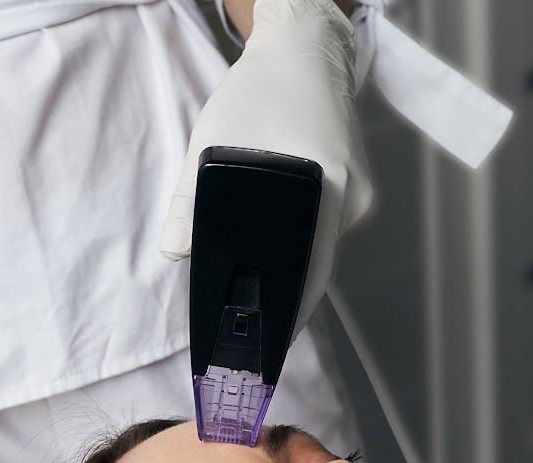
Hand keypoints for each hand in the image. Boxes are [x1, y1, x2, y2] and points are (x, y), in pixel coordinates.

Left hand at [160, 0, 373, 337]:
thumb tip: (176, 253)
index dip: (288, 315)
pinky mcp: (355, 187)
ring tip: (260, 286)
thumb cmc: (262, 88)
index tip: (270, 342)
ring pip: (322, 248)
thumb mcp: (213, 143)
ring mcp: (357, 194)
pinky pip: (327, 227)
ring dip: (293, 266)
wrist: (305, 49)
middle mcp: (348, 197)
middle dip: (287, 299)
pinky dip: (302, 237)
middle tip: (257, 327)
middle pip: (317, 267)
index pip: (308, 273)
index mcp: (322, 186)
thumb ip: (190, 201)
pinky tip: (277, 240)